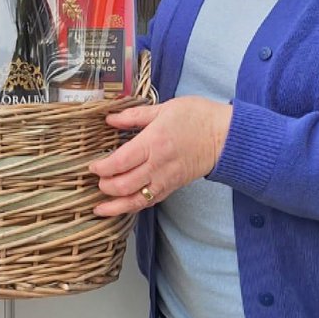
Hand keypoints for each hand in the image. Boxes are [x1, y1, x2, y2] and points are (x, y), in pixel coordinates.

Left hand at [88, 97, 231, 217]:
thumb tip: (110, 118)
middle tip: (95, 181)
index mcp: (153, 143)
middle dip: (106, 187)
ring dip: (116, 206)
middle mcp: (158, 165)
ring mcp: (166, 179)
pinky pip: (150, 201)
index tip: (92, 166)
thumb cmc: (197, 117)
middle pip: (124, 185)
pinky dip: (134, 206)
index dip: (103, 167)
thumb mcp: (163, 109)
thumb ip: (134, 116)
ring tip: (100, 208)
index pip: (120, 161)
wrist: (226, 136)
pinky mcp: (173, 187)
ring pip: (136, 200)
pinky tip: (122, 207)